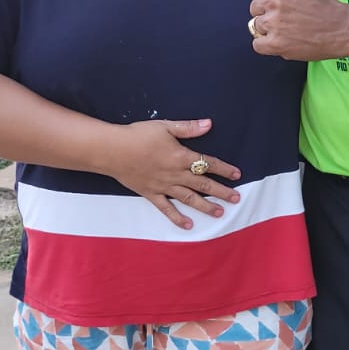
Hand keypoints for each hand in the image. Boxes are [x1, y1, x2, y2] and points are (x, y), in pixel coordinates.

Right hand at [100, 117, 241, 228]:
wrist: (111, 150)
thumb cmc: (138, 135)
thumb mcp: (165, 126)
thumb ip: (188, 128)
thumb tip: (209, 124)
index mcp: (180, 156)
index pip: (207, 163)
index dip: (223, 168)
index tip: (237, 174)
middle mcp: (175, 174)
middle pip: (202, 184)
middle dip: (221, 191)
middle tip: (236, 198)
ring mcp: (163, 186)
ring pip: (189, 198)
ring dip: (205, 206)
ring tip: (220, 213)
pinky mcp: (151, 194)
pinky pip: (167, 209)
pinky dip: (178, 218)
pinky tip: (189, 225)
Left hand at [249, 0, 348, 60]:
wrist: (340, 28)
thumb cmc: (323, 0)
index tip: (284, 2)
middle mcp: (273, 2)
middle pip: (254, 8)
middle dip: (268, 12)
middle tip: (289, 16)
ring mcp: (273, 24)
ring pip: (256, 26)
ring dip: (269, 29)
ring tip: (288, 28)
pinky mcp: (275, 43)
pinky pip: (257, 44)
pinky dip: (267, 45)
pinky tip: (283, 40)